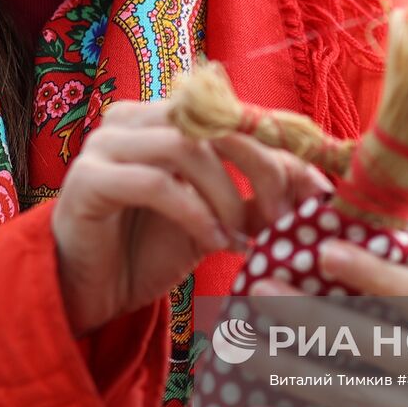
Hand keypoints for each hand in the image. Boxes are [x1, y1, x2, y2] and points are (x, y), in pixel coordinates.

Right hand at [52, 100, 333, 336]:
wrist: (87, 293)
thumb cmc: (148, 250)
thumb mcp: (217, 220)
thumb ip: (259, 198)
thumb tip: (319, 187)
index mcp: (164, 116)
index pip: (235, 114)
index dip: (280, 149)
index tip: (315, 194)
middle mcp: (133, 118)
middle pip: (215, 123)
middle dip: (260, 171)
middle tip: (282, 220)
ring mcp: (104, 144)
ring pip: (187, 147)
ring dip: (227, 195)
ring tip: (242, 237)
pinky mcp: (88, 178)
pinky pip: (155, 182)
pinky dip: (195, 213)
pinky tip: (214, 242)